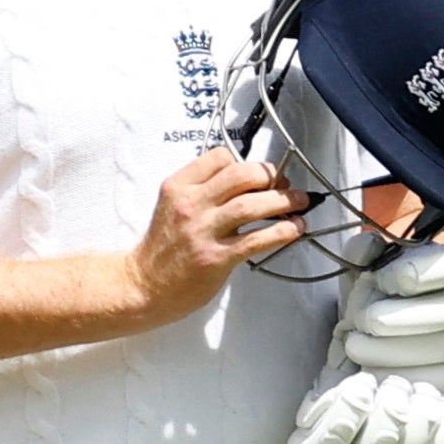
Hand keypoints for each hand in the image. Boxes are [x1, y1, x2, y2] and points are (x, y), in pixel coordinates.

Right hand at [126, 148, 308, 322]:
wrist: (142, 286)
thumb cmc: (163, 249)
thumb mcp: (174, 206)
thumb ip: (204, 191)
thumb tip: (251, 184)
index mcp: (179, 187)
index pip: (220, 158)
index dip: (249, 162)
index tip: (263, 174)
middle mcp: (191, 204)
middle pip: (241, 175)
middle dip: (271, 176)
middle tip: (286, 186)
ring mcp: (203, 231)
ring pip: (251, 204)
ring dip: (284, 201)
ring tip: (301, 203)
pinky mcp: (215, 257)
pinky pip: (256, 239)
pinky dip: (282, 231)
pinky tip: (295, 229)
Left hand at [338, 241, 443, 399]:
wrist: (375, 343)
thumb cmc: (375, 298)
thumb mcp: (363, 271)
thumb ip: (362, 252)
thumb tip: (371, 243)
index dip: (435, 270)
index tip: (390, 279)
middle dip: (412, 316)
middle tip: (368, 320)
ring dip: (403, 348)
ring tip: (358, 346)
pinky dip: (415, 376)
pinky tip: (378, 372)